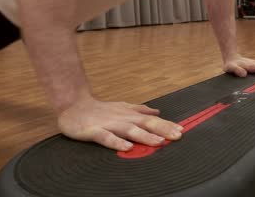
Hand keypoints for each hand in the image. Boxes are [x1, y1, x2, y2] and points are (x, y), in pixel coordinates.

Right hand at [57, 96, 182, 150]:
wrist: (73, 106)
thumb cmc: (99, 109)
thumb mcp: (123, 107)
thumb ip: (140, 109)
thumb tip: (157, 111)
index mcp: (130, 114)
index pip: (152, 120)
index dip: (167, 125)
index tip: (182, 130)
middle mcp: (123, 118)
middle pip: (146, 123)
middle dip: (162, 130)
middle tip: (177, 136)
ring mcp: (109, 124)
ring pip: (130, 130)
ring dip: (145, 136)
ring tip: (158, 142)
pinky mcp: (94, 131)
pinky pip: (107, 138)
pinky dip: (117, 142)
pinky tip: (126, 148)